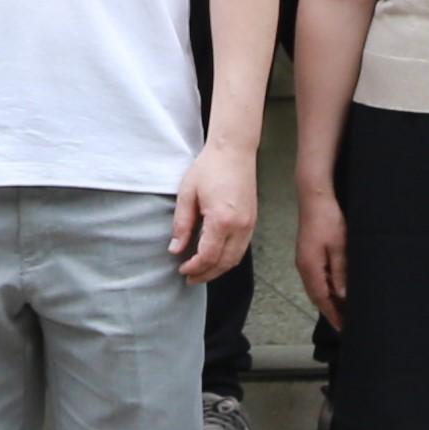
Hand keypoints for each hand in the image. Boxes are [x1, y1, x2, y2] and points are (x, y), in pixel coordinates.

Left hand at [170, 137, 258, 282]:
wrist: (233, 151)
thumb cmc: (209, 168)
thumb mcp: (187, 194)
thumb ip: (181, 225)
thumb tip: (175, 249)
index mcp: (222, 220)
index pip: (208, 256)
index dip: (194, 267)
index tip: (181, 269)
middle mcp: (240, 226)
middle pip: (225, 263)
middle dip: (207, 274)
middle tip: (190, 278)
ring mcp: (250, 224)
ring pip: (236, 258)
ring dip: (218, 269)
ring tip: (201, 272)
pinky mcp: (252, 221)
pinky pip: (242, 248)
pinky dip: (228, 258)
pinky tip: (215, 257)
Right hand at [294, 185, 348, 329]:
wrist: (315, 196)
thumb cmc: (328, 219)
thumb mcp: (340, 247)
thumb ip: (340, 272)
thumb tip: (343, 295)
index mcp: (310, 267)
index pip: (322, 298)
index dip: (333, 314)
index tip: (344, 329)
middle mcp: (304, 266)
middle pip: (317, 296)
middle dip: (330, 311)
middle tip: (346, 325)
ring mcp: (304, 259)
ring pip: (317, 287)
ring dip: (328, 300)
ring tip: (343, 312)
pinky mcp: (308, 252)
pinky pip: (317, 277)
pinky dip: (326, 288)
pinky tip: (336, 290)